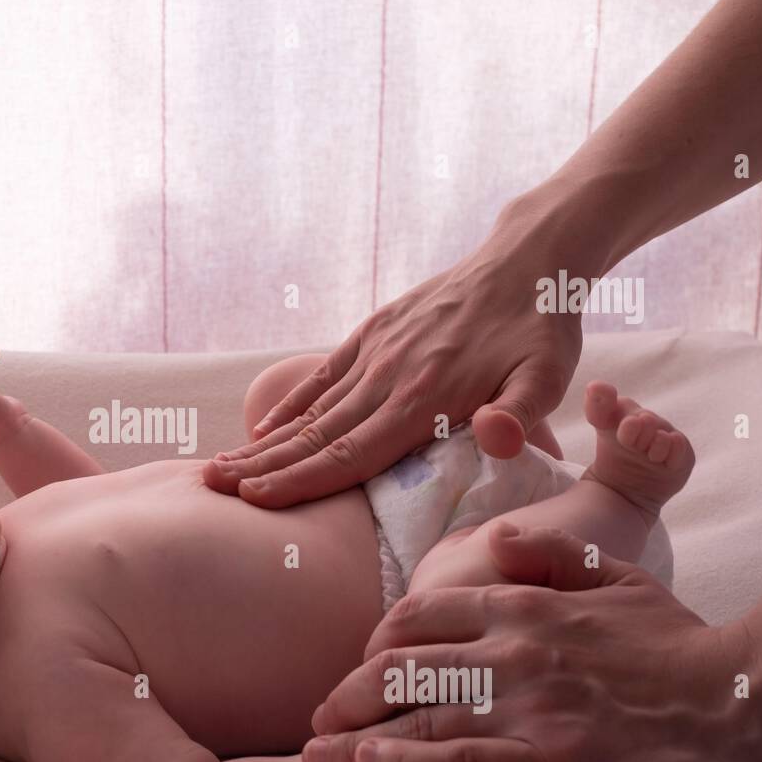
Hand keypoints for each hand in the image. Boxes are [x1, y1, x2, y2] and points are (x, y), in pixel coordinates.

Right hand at [204, 223, 582, 507]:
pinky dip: (290, 406)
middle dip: (262, 469)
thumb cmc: (541, 330)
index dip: (299, 482)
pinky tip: (262, 430)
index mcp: (425, 402)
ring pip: (311, 412)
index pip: (350, 455)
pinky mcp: (371, 334)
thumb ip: (521, 414)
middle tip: (212, 491)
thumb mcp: (549, 375)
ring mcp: (374, 355)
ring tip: (220, 468)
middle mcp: (388, 380)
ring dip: (264, 444)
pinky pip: (322, 378)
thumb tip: (497, 440)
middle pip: (315, 437)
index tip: (253, 502)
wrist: (524, 260)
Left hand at [303, 523, 761, 761]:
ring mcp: (526, 701)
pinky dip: (403, 760)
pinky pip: (456, 756)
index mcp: (524, 602)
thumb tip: (495, 542)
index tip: (360, 663)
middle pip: (400, 662)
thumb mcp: (616, 576)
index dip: (378, 641)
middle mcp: (512, 646)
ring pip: (416, 709)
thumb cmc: (678, 640)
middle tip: (320, 714)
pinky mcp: (547, 756)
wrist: (741, 698)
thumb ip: (550, 556)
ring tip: (318, 751)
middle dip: (349, 690)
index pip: (421, 614)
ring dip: (355, 732)